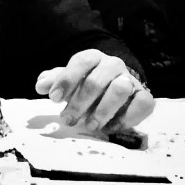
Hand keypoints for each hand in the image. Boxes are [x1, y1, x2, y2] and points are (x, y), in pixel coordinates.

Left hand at [35, 49, 154, 131]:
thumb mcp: (67, 80)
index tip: (53, 99)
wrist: (113, 87)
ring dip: (103, 111)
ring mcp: (130, 80)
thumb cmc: (84, 83)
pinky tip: (112, 127)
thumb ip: (53, 81)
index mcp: (93, 57)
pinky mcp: (144, 96)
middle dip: (79, 103)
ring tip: (90, 126)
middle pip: (97, 81)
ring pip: (120, 90)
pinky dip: (128, 117)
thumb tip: (40, 86)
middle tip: (68, 119)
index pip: (81, 62)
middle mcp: (113, 65)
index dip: (66, 80)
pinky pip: (144, 103)